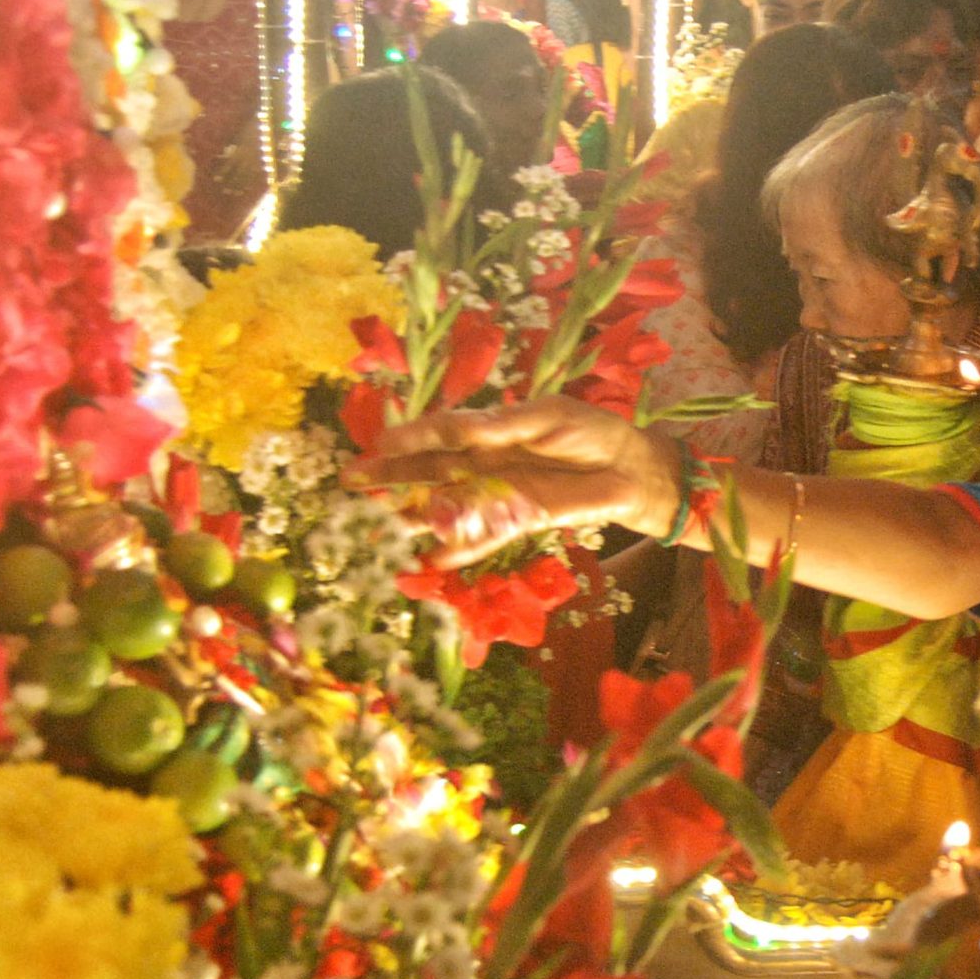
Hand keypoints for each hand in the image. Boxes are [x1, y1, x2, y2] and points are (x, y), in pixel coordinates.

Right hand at [347, 397, 677, 566]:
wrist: (628, 468)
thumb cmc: (587, 432)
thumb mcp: (544, 417)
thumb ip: (499, 427)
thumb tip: (457, 430)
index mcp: (487, 430)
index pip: (437, 434)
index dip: (405, 439)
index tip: (374, 446)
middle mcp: (484, 463)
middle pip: (429, 471)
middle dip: (391, 476)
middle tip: (351, 482)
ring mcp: (498, 495)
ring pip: (448, 506)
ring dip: (415, 516)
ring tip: (379, 526)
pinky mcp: (517, 521)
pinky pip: (481, 537)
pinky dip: (458, 550)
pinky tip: (430, 561)